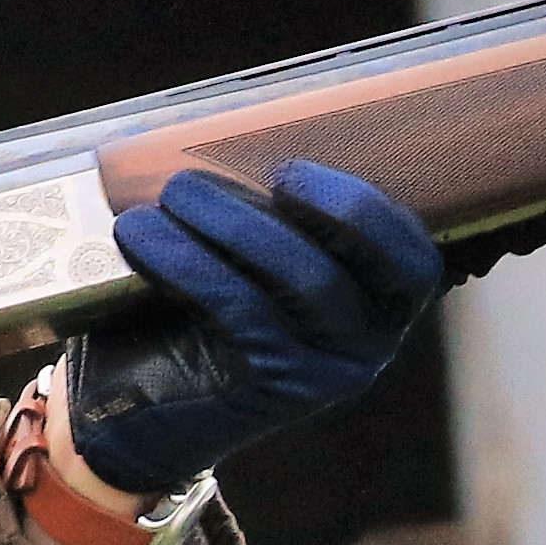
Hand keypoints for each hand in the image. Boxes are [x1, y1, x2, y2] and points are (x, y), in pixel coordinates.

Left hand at [66, 163, 444, 498]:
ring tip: (164, 198)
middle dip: (268, 207)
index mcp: (376, 303)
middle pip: (348, 262)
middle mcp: (368, 344)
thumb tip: (238, 127)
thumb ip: (264, 214)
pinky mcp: (276, 391)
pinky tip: (142, 237)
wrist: (133, 416)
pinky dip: (189, 263)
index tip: (289, 173)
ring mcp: (327, 374)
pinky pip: (243, 311)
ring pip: (301, 282)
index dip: (366, 210)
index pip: (412, 258)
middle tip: (191, 180)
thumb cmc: (190, 319)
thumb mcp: (241, 263)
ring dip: (226, 225)